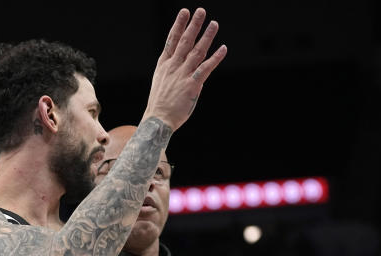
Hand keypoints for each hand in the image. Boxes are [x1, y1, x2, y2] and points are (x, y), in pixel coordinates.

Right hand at [143, 7, 226, 130]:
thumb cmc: (160, 103)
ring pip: (196, 52)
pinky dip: (215, 58)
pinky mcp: (192, 85)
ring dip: (206, 37)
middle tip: (200, 11)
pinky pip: (205, 69)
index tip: (184, 12)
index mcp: (164, 64)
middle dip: (193, 25)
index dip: (179, 25)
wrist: (158, 120)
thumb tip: (179, 60)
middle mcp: (173, 66)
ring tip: (214, 24)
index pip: (172, 40)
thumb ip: (170, 68)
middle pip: (185, 41)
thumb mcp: (161, 81)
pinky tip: (223, 48)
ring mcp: (182, 75)